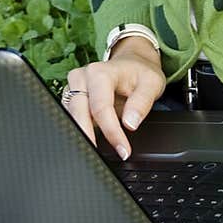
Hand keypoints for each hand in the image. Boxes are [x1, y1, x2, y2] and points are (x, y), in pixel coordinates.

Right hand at [60, 43, 165, 158]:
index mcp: (100, 72)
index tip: (123, 151)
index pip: (101, 107)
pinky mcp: (72, 97)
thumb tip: (130, 124)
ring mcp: (74, 87)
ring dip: (83, 135)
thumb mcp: (151, 84)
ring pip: (71, 116)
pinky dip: (81, 131)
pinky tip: (91, 143)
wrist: (133, 63)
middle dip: (89, 137)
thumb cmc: (141, 73)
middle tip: (102, 159)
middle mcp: (82, 78)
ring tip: (96, 154)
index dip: (111, 132)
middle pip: (78, 112)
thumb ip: (141, 103)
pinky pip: (71, 117)